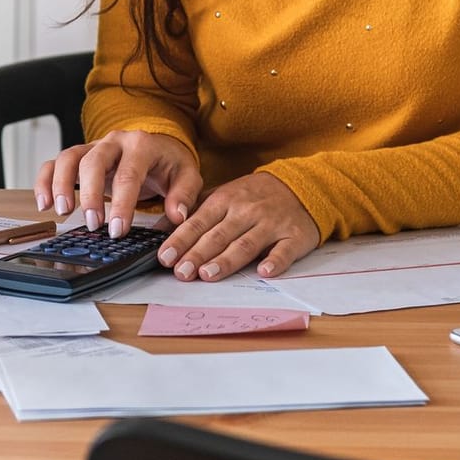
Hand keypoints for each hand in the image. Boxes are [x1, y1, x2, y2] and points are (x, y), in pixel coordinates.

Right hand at [34, 129, 200, 237]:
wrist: (158, 145)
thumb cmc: (169, 162)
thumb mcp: (187, 175)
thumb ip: (184, 195)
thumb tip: (177, 215)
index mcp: (141, 145)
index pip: (128, 173)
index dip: (122, 203)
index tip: (118, 229)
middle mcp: (114, 141)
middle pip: (93, 162)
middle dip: (90, 195)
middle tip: (93, 224)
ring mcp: (93, 146)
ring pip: (68, 158)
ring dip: (61, 185)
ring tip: (63, 212)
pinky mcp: (79, 155)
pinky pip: (54, 163)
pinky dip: (44, 181)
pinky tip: (44, 204)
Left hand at [158, 172, 319, 280]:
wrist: (300, 186)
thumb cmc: (253, 196)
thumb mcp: (222, 196)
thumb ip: (193, 211)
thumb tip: (158, 228)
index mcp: (225, 200)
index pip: (198, 222)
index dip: (181, 240)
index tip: (165, 256)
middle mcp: (247, 211)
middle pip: (218, 236)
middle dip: (198, 254)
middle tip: (181, 272)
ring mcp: (271, 224)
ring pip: (246, 244)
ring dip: (226, 260)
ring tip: (208, 274)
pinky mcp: (294, 236)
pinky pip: (284, 250)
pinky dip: (275, 261)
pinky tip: (264, 271)